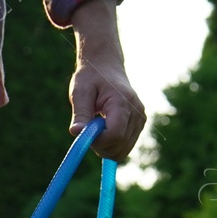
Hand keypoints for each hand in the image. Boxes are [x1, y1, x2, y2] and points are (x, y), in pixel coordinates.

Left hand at [66, 0, 144, 162]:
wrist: (106, 66)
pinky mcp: (140, 124)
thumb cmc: (91, 77)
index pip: (114, 135)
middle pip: (119, 147)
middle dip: (100, 146)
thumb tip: (76, 133)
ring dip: (105, 147)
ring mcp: (141, 119)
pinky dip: (111, 145)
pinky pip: (125, 146)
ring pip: (123, 151)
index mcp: (123, 102)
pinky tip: (104, 129)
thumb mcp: (81, 92)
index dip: (97, 141)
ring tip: (96, 127)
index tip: (84, 134)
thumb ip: (80, 113)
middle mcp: (137, 112)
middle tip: (88, 129)